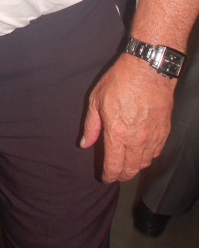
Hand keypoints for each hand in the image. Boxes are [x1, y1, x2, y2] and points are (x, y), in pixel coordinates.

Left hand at [80, 54, 175, 181]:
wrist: (149, 70)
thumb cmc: (120, 81)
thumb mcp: (96, 100)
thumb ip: (91, 125)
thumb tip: (85, 144)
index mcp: (117, 134)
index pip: (113, 166)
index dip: (108, 175)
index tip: (105, 177)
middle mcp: (136, 141)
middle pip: (130, 170)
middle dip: (121, 176)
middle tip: (115, 174)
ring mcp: (152, 138)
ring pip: (144, 164)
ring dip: (135, 168)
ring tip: (127, 166)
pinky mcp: (164, 132)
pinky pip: (156, 153)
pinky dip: (148, 158)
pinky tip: (142, 154)